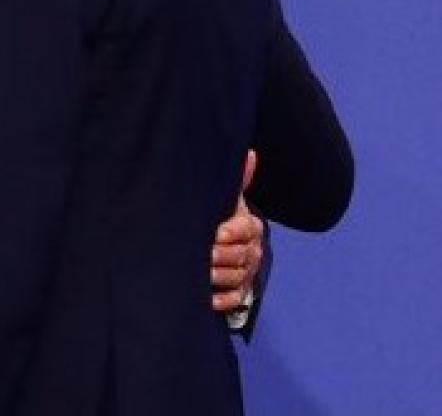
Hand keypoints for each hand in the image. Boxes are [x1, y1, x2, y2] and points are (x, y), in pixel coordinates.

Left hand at [211, 151, 265, 310]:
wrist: (228, 247)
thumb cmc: (222, 218)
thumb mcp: (228, 200)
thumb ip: (238, 181)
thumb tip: (249, 153)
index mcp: (249, 227)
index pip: (247, 229)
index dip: (233, 232)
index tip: (217, 233)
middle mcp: (252, 251)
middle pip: (241, 255)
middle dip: (221, 255)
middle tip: (203, 255)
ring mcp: (247, 273)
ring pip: (237, 277)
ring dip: (218, 277)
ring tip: (201, 274)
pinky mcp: (240, 292)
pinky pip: (234, 299)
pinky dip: (222, 300)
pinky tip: (207, 299)